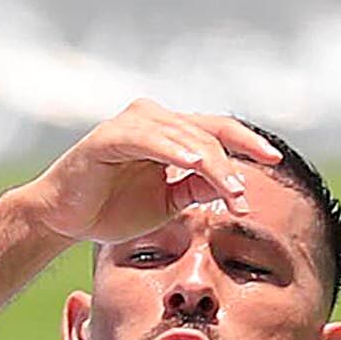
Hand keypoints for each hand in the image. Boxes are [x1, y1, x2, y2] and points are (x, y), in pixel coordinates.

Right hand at [11, 102, 277, 246]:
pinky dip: (173, 149)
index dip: (248, 142)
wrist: (64, 220)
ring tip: (231, 189)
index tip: (276, 162)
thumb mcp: (168, 201)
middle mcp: (152, 119)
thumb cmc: (113, 209)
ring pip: (184, 135)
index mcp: (169, 133)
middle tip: (245, 197)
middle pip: (206, 133)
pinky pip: (148, 138)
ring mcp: (130, 125)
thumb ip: (198, 188)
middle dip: (231, 165)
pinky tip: (195, 163)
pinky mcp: (108, 137)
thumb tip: (234, 184)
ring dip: (212, 163)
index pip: (218, 130)